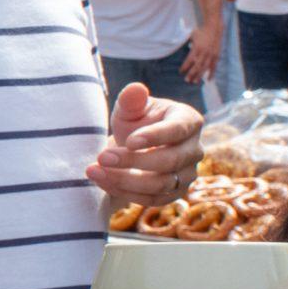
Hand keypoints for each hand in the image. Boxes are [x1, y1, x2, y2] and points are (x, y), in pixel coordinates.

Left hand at [89, 83, 202, 204]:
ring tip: (93, 170)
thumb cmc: (135, 123)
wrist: (132, 148)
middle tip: (101, 157)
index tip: (128, 140)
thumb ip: (131, 100)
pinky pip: (152, 199)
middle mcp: (194, 149)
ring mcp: (187, 173)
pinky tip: (102, 181)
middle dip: (133, 161)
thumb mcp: (130, 109)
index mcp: (188, 121)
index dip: (155, 136)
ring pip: (160, 184)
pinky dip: (125, 192)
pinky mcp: (174, 193)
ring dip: (124, 180)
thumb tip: (134, 89)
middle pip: (170, 161)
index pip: (177, 130)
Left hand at [182, 19, 221, 86]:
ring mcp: (211, 55)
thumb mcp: (191, 36)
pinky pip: (214, 66)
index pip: (190, 60)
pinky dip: (211, 73)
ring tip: (194, 82)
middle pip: (197, 66)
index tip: (180, 72)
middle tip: (186, 80)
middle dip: (191, 73)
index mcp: (197, 47)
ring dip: (200, 75)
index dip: (185, 66)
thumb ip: (183, 41)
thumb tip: (172, 43)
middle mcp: (204, 52)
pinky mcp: (216, 56)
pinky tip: (208, 80)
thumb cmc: (200, 33)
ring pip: (205, 67)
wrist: (214, 29)